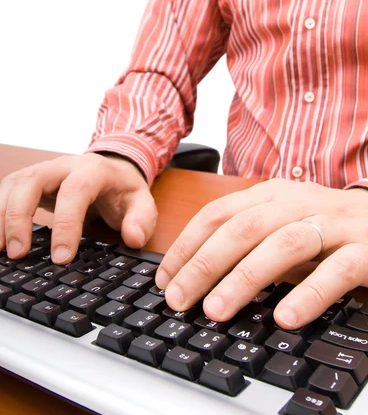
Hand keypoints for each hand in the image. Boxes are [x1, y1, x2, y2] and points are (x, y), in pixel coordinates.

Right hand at [0, 153, 156, 263]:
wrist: (111, 168)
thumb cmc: (122, 189)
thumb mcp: (142, 202)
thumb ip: (141, 220)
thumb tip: (133, 237)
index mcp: (92, 170)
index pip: (75, 192)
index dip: (66, 224)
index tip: (60, 258)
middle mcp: (62, 166)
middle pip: (32, 181)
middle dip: (20, 217)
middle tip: (17, 253)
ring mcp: (42, 171)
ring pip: (13, 185)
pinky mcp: (29, 181)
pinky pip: (4, 192)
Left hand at [155, 179, 367, 328]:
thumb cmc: (328, 225)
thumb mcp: (283, 223)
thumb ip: (249, 240)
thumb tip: (197, 275)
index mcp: (273, 195)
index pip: (219, 213)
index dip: (187, 245)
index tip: (165, 277)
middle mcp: (300, 203)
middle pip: (244, 228)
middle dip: (204, 263)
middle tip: (179, 298)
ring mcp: (333, 224)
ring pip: (283, 244)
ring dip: (245, 278)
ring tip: (217, 310)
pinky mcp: (366, 250)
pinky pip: (336, 270)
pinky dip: (308, 294)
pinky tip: (284, 317)